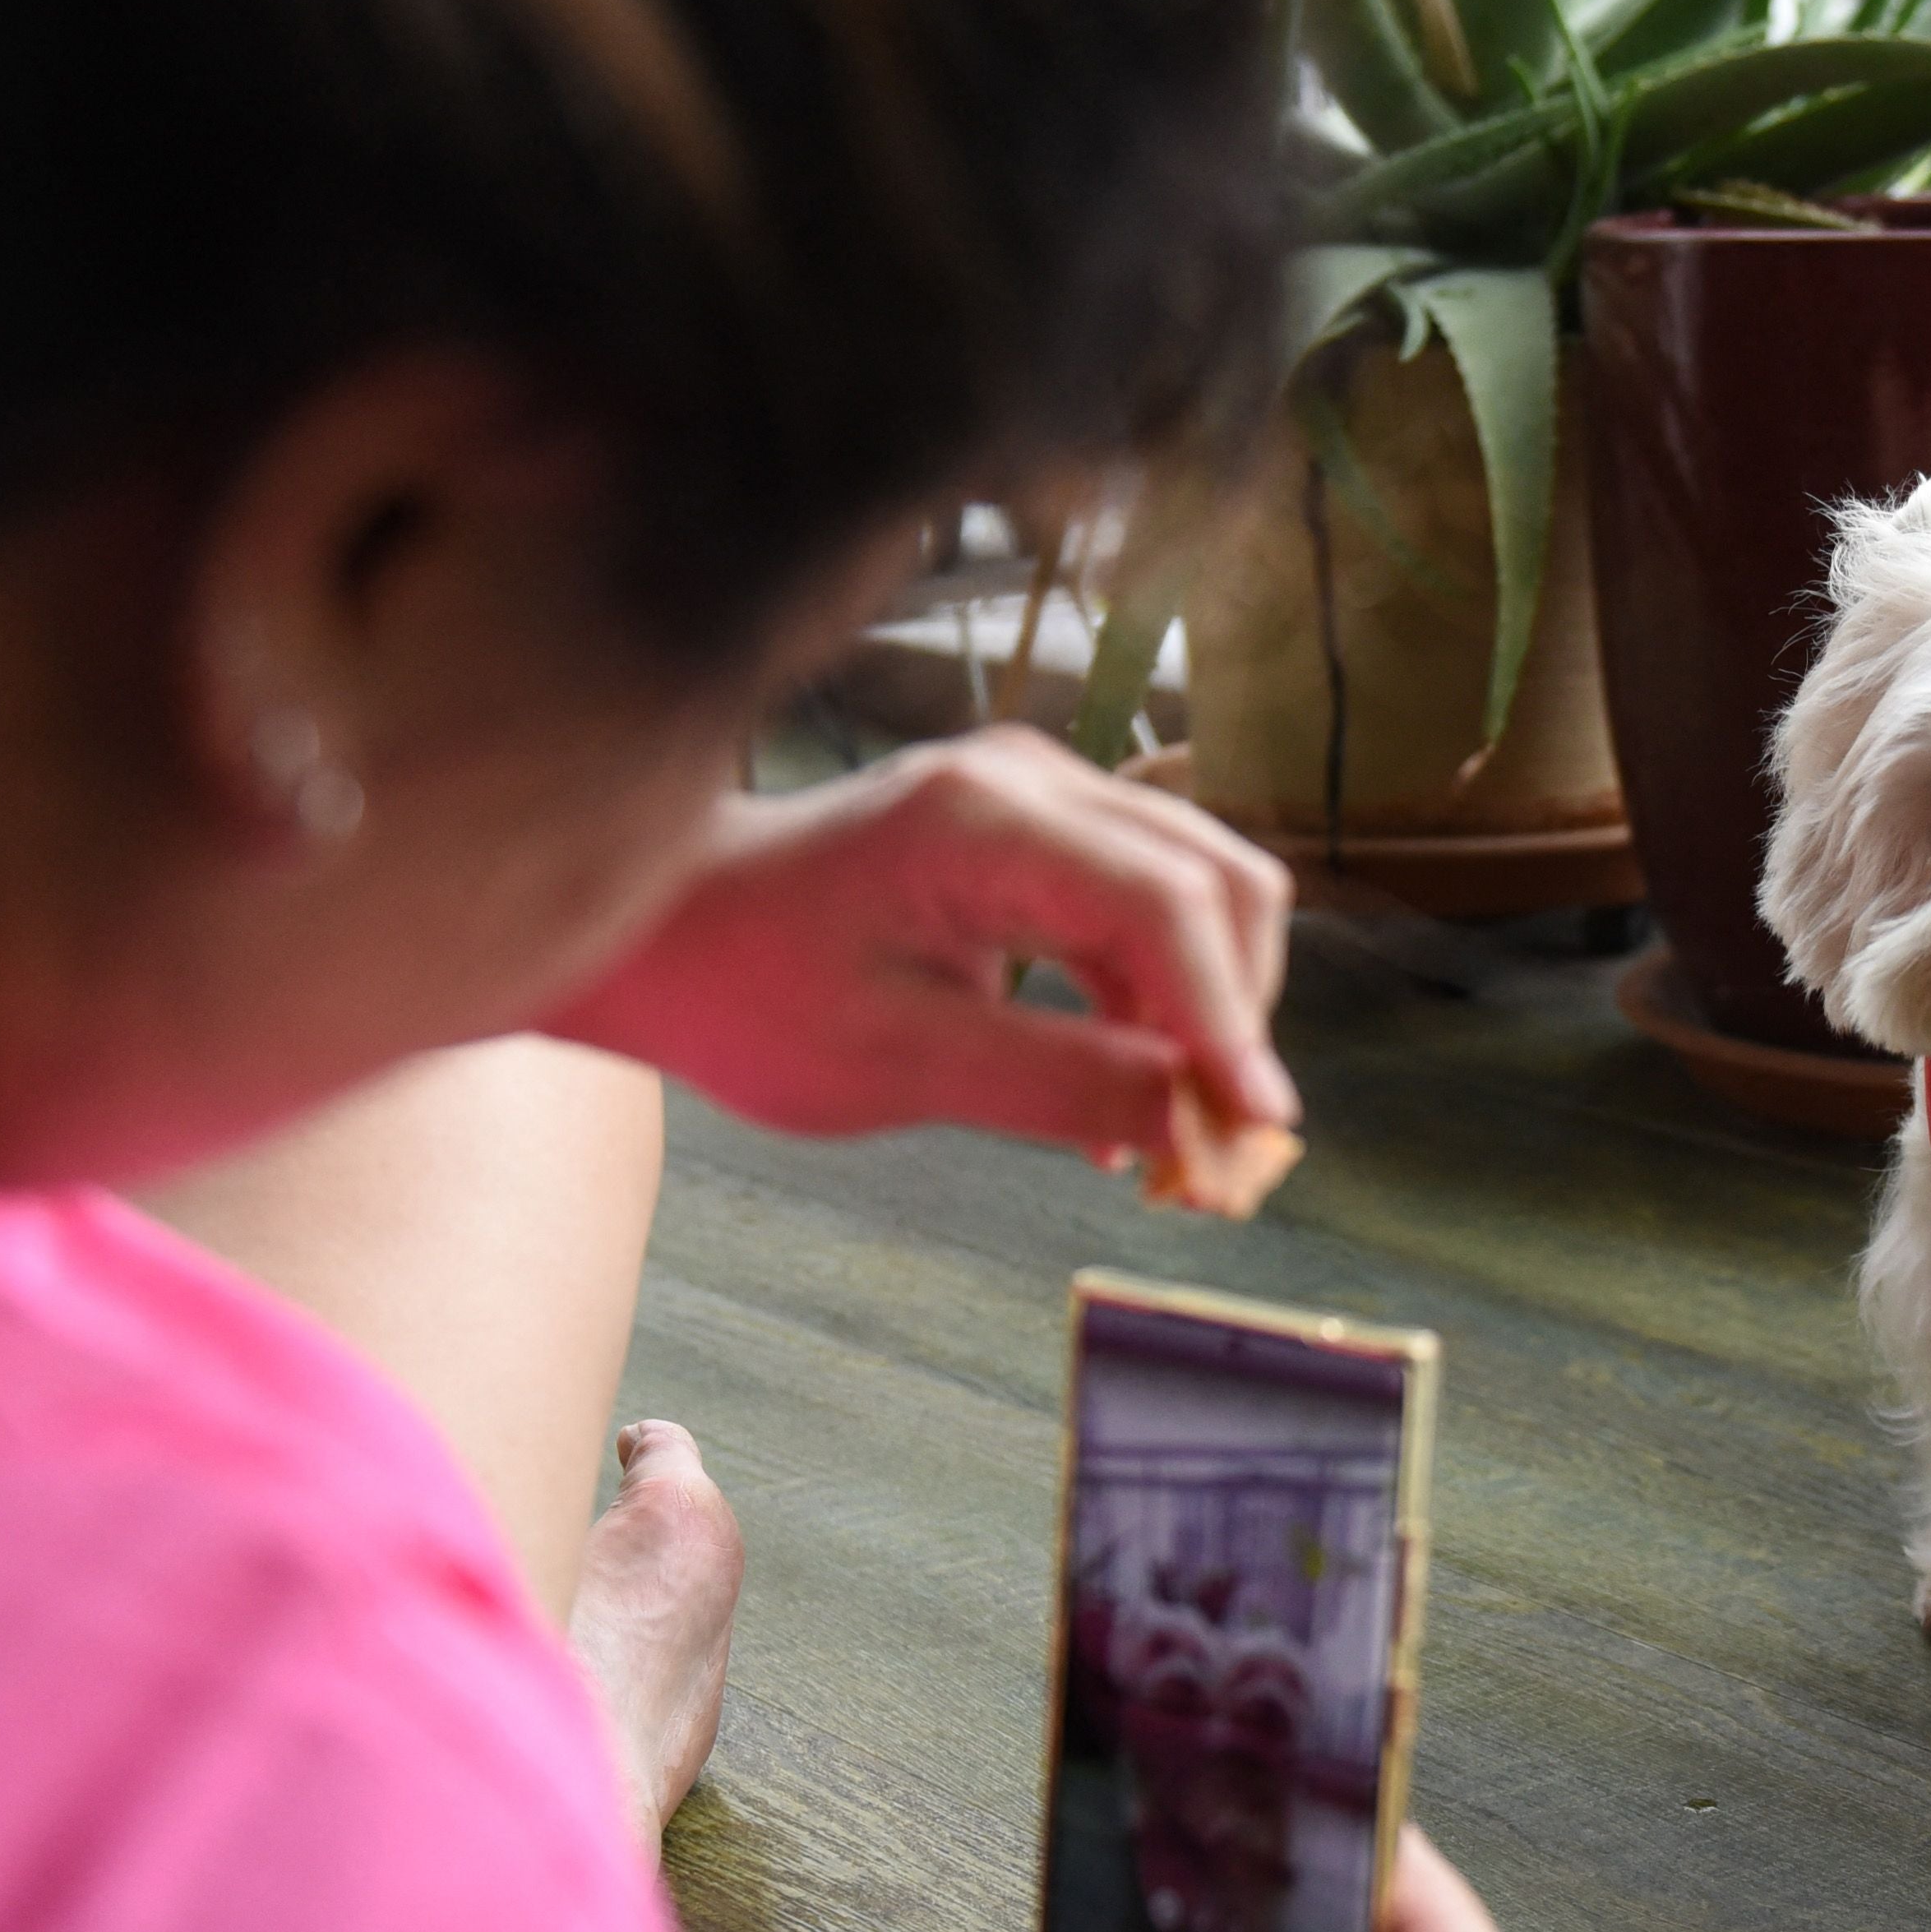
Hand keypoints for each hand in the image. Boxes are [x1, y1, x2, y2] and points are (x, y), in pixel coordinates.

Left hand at [546, 726, 1296, 1163]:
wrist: (670, 932)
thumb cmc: (751, 992)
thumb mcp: (897, 1063)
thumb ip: (1055, 1087)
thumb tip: (1197, 1120)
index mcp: (979, 820)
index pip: (1162, 903)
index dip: (1228, 1017)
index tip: (1260, 1126)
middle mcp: (1029, 781)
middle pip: (1214, 882)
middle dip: (1237, 1016)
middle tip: (1222, 1150)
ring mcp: (1042, 796)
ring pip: (1201, 893)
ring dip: (1210, 1012)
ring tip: (1182, 1137)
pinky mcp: (1044, 834)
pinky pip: (1151, 910)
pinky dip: (1165, 1002)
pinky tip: (1134, 1096)